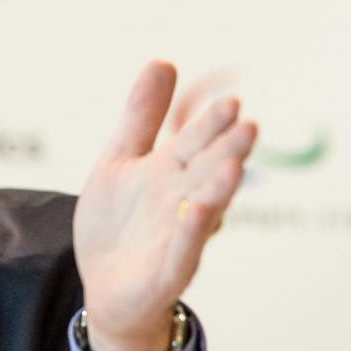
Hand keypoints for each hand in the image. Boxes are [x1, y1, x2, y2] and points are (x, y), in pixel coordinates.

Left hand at [72, 60, 256, 350]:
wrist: (104, 288)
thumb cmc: (118, 224)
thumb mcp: (119, 160)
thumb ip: (141, 117)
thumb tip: (162, 61)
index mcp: (171, 173)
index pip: (196, 143)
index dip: (212, 124)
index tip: (231, 101)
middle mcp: (182, 202)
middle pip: (208, 172)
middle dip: (227, 150)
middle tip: (247, 125)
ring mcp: (178, 238)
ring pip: (204, 209)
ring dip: (220, 188)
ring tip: (235, 164)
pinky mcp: (167, 272)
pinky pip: (183, 251)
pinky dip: (191, 232)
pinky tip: (196, 211)